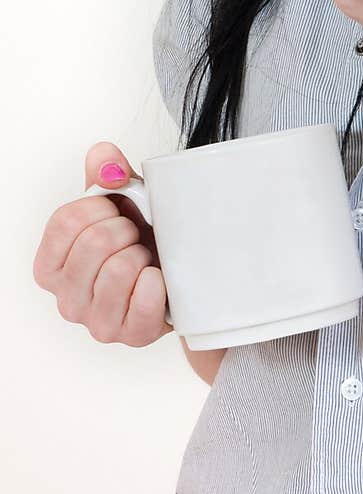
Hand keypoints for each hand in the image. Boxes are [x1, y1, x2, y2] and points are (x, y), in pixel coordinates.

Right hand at [32, 142, 172, 346]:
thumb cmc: (143, 238)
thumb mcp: (123, 200)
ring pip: (119, 269)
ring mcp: (96, 322)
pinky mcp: (130, 336)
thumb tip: (105, 157)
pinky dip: (158, 281)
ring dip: (142, 253)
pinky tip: (158, 278)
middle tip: (135, 236)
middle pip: (93, 243)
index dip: (98, 206)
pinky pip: (144, 299)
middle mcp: (66, 299)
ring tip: (146, 258)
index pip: (65, 221)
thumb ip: (106, 173)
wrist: (178, 275)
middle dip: (125, 229)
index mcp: (52, 265)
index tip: (115, 211)